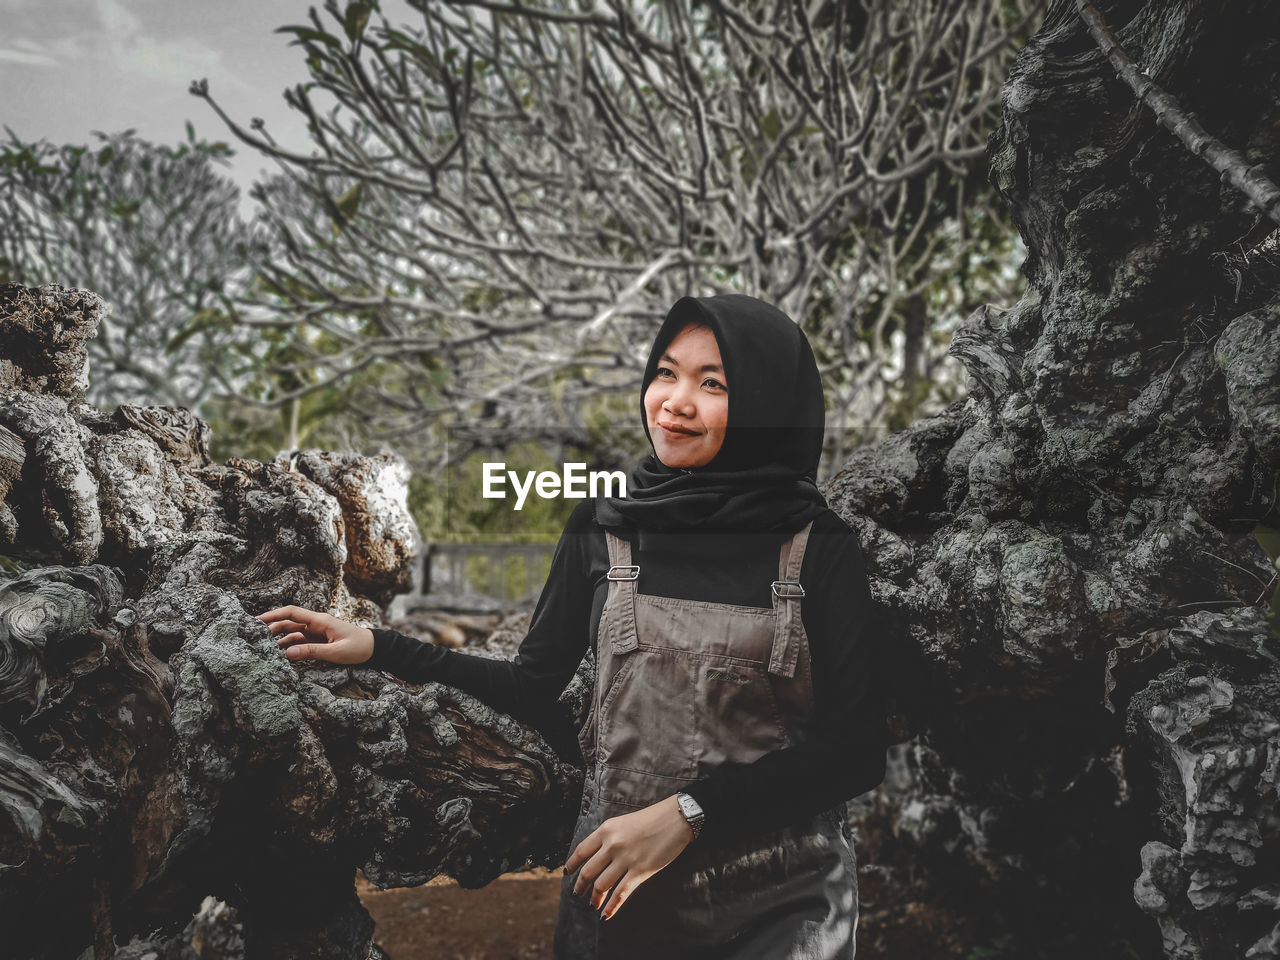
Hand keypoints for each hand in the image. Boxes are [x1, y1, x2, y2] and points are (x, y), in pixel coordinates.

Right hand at [256, 605, 374, 664]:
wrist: (374, 649)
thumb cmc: (358, 647)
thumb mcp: (335, 652)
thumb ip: (311, 651)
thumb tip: (287, 653)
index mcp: (320, 621)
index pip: (292, 613)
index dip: (273, 615)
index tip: (257, 620)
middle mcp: (316, 624)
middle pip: (288, 623)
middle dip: (271, 628)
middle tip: (253, 637)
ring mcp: (316, 632)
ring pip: (292, 633)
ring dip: (278, 639)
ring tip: (262, 647)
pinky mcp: (318, 640)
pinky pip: (300, 642)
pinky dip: (289, 647)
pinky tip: (279, 654)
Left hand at [564, 794, 693, 920]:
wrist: (676, 818)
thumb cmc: (652, 819)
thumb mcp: (623, 822)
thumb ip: (609, 837)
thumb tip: (597, 856)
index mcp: (606, 830)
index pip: (582, 851)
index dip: (573, 864)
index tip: (568, 873)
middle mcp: (612, 845)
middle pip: (588, 871)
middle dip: (581, 886)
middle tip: (578, 894)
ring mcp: (626, 859)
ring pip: (601, 885)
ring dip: (595, 898)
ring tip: (593, 904)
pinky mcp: (640, 871)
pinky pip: (620, 893)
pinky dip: (611, 907)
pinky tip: (606, 915)